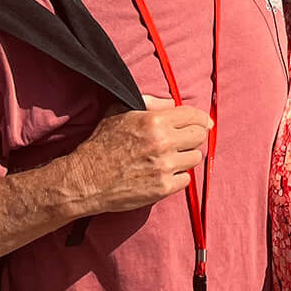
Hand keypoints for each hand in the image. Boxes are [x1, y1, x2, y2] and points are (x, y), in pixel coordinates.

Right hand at [63, 94, 211, 215]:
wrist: (85, 179)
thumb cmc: (101, 144)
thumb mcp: (121, 111)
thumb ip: (150, 102)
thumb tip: (173, 103)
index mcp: (155, 121)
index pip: (194, 116)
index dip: (201, 119)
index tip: (205, 123)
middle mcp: (163, 142)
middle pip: (199, 136)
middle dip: (194, 136)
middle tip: (184, 141)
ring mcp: (164, 167)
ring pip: (195, 158)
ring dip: (186, 157)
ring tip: (172, 157)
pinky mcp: (162, 188)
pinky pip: (186, 180)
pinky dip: (179, 176)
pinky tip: (166, 173)